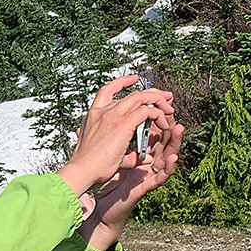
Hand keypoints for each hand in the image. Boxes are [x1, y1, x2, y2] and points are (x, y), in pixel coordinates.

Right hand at [56, 75, 174, 197]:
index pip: (107, 90)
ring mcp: (112, 115)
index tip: (134, 79)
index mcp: (94, 115)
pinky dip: (158, 114)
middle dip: (151, 93)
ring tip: (168, 108)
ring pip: (141, 97)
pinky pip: (147, 110)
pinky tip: (164, 124)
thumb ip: (120, 150)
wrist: (81, 171)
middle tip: (164, 97)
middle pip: (131, 93)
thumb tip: (137, 156)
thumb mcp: (103, 154)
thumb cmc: (87, 165)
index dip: (122, 82)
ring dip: (158, 100)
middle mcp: (102, 111)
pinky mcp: (122, 124)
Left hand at [79, 120, 184, 250]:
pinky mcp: (145, 188)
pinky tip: (172, 158)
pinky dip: (168, 168)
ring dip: (174, 143)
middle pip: (162, 141)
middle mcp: (146, 162)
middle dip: (169, 124)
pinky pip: (161, 177)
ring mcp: (147, 175)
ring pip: (167, 157)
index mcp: (139, 152)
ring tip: (179, 128)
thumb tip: (107, 118)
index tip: (158, 102)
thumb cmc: (105, 180)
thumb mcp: (110, 154)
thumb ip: (114, 139)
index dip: (156, 117)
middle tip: (172, 109)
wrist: (100, 204)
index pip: (152, 132)